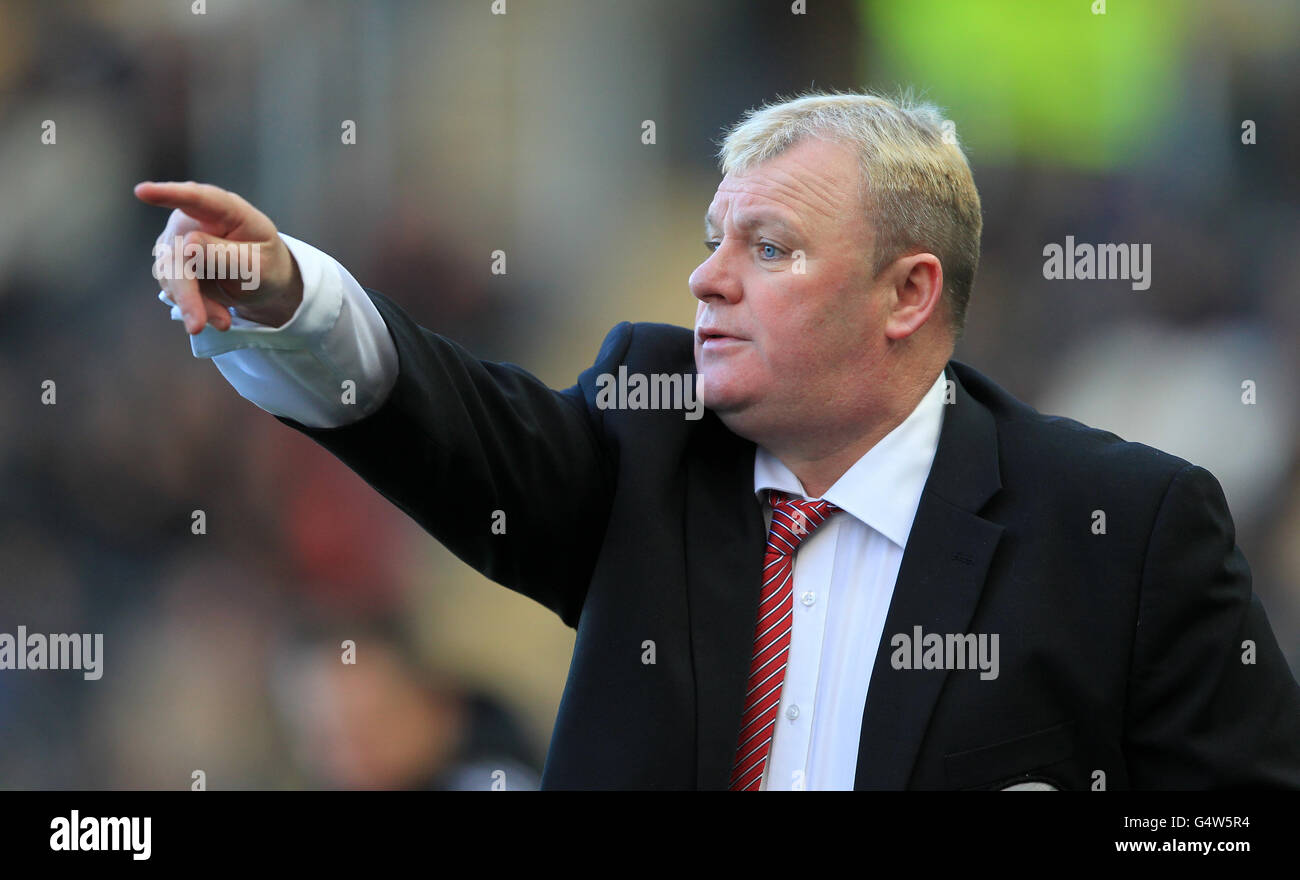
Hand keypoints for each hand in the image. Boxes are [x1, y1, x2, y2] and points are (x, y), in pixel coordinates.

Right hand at [134, 181, 303, 334]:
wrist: (263, 283)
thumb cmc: (265, 265)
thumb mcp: (258, 265)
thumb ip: (225, 255)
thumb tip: (186, 245)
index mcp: (226, 210)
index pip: (198, 198)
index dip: (169, 194)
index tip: (142, 191)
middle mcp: (194, 219)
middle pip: (178, 253)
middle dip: (186, 292)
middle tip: (197, 326)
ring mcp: (178, 240)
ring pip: (170, 275)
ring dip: (194, 304)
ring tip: (223, 322)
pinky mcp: (171, 262)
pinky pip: (173, 288)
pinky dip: (194, 307)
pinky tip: (217, 316)